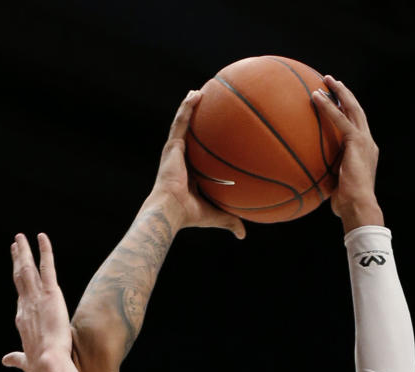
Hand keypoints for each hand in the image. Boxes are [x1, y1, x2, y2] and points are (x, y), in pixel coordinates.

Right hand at [2, 232, 71, 371]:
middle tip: (15, 245)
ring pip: (28, 268)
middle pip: (19, 277)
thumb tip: (6, 360)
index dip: (18, 280)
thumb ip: (17, 358)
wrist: (48, 362)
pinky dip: (44, 251)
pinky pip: (47, 267)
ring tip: (21, 238)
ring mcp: (36, 297)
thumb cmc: (40, 364)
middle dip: (17, 259)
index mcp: (22, 318)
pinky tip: (42, 238)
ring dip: (24, 251)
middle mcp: (26, 304)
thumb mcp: (26, 361)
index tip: (17, 269)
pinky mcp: (51, 294)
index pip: (20, 294)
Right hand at [147, 91, 244, 238]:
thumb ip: (230, 220)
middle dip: (197, 121)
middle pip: (190, 136)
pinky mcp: (172, 146)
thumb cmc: (190, 216)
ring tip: (199, 92)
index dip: (206, 146)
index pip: (199, 156)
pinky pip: (181, 122)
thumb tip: (243, 236)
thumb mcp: (216, 215)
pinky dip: (187, 107)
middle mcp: (181, 160)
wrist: (171, 211)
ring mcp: (175, 152)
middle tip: (208, 107)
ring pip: (183, 124)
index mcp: (190, 174)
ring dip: (190, 107)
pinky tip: (196, 93)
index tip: (216, 136)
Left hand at [312, 76, 382, 228]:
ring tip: (326, 80)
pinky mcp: (356, 142)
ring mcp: (364, 140)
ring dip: (338, 92)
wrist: (359, 206)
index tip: (337, 100)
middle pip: (356, 111)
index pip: (356, 125)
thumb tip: (312, 182)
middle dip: (344, 94)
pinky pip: (340, 119)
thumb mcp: (336, 187)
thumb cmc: (346, 206)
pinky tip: (316, 97)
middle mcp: (368, 142)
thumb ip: (329, 178)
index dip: (347, 111)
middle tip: (331, 82)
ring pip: (352, 108)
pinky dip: (328, 107)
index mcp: (365, 152)